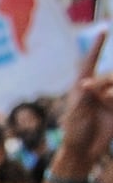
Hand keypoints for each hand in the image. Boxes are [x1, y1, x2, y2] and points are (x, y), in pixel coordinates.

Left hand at [55, 32, 111, 179]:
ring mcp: (110, 99)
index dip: (97, 46)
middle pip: (108, 76)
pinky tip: (111, 104)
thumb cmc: (73, 134)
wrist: (83, 152)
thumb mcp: (76, 117)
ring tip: (109, 101)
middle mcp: (98, 89)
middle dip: (106, 83)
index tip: (104, 30)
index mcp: (83, 88)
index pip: (90, 62)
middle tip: (104, 97)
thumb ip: (82, 101)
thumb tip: (86, 84)